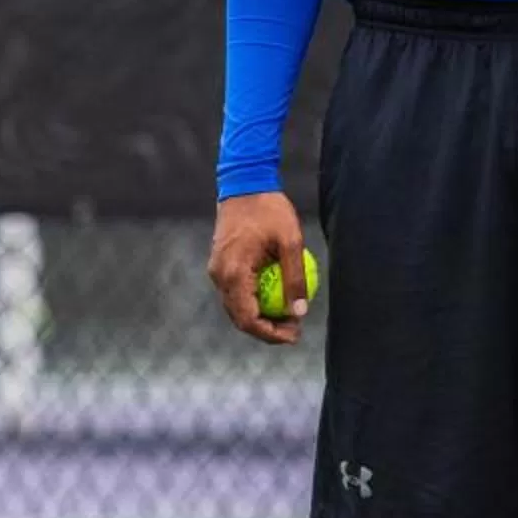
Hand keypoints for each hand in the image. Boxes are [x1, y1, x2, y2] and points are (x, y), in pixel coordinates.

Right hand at [207, 191, 309, 346]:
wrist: (244, 182)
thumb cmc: (270, 208)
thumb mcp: (291, 241)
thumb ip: (295, 277)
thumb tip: (300, 311)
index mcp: (234, 273)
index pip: (248, 319)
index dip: (270, 334)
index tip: (294, 334)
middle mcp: (220, 276)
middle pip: (240, 318)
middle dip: (266, 330)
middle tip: (294, 330)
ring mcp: (217, 270)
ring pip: (236, 307)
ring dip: (259, 317)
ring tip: (288, 317)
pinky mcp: (220, 264)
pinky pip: (235, 292)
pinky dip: (253, 301)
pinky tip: (275, 297)